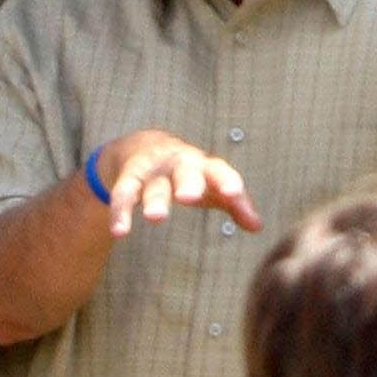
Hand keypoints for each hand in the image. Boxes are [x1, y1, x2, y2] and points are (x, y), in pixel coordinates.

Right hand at [97, 129, 260, 237]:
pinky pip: (123, 194)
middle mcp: (178, 163)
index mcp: (203, 164)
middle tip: (188, 197)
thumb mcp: (211, 184)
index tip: (234, 194)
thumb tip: (258, 227)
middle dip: (187, 183)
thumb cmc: (189, 172)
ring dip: (154, 200)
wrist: (143, 144)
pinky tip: (119, 231)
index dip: (226, 182)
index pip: (218, 170)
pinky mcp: (128, 177)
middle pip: (184, 172)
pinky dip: (120, 212)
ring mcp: (152, 169)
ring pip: (152, 184)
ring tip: (157, 218)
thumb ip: (234, 203)